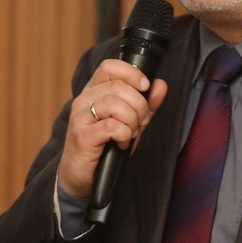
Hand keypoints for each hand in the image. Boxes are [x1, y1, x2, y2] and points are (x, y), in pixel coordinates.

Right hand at [57, 59, 169, 199]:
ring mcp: (80, 117)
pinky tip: (122, 143)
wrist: (82, 176)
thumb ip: (146, 104)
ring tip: (130, 133)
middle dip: (139, 105)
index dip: (132, 73)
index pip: (110, 66)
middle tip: (140, 122)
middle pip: (117, 86)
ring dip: (132, 121)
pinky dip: (124, 135)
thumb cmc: (105, 147)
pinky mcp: (82, 136)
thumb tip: (161, 84)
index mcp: (94, 91)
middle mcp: (84, 100)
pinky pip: (111, 126)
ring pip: (114, 104)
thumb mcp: (131, 122)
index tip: (145, 87)